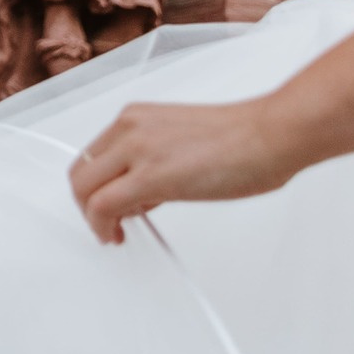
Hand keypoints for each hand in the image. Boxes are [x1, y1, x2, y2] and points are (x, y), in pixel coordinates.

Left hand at [66, 100, 299, 244]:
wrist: (273, 133)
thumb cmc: (244, 138)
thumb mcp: (181, 140)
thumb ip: (153, 160)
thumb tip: (140, 192)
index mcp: (135, 118)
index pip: (92, 155)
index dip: (93, 186)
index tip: (105, 204)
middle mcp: (129, 128)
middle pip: (80, 171)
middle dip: (85, 203)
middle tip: (105, 224)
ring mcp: (137, 150)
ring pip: (84, 188)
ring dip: (92, 217)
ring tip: (114, 233)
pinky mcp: (151, 176)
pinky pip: (103, 205)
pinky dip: (101, 225)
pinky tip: (115, 236)